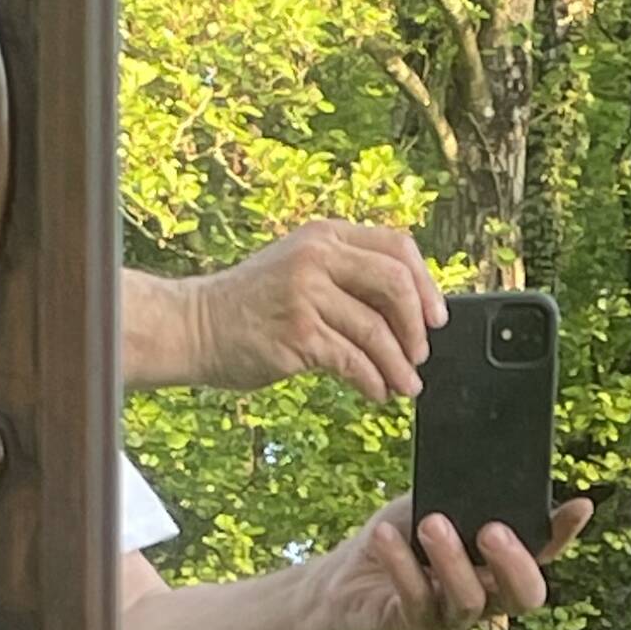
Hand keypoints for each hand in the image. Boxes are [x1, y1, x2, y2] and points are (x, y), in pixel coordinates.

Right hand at [163, 220, 447, 401]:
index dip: (426, 284)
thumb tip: (409, 315)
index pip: (397, 246)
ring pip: (377, 330)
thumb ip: (347, 279)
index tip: (435, 318)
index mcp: (324, 236)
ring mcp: (306, 293)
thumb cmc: (252, 306)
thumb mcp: (300, 272)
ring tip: (405, 386)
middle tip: (420, 355)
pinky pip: (353, 360)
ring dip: (399, 365)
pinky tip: (377, 393)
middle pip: (395, 284)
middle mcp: (317, 257)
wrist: (196, 326)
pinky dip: (373, 381)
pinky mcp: (298, 333)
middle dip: (417, 327)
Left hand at [305, 495, 592, 629]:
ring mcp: (453, 617)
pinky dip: (401, 564)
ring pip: (470, 601)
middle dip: (515, 564)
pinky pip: (417, 599)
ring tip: (431, 523)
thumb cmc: (399, 535)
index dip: (565, 535)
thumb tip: (489, 462)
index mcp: (500, 564)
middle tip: (492, 530)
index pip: (544, 553)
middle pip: (525, 596)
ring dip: (452, 561)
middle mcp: (487, 597)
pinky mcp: (415, 626)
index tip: (579, 505)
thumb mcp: (432, 503)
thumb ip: (463, 494)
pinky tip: (385, 535)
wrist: (344, 578)